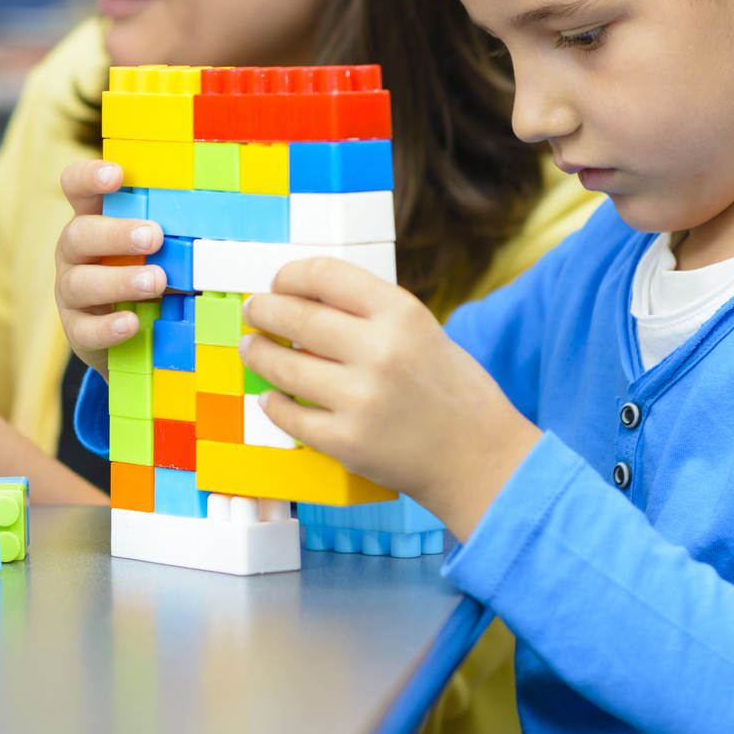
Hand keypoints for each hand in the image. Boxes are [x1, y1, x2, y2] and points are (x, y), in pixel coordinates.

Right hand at [53, 158, 167, 371]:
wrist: (128, 337)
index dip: (89, 177)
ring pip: (80, 282)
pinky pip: (84, 328)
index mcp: (93, 220)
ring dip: (120, 280)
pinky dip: (108, 327)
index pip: (76, 187)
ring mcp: (70, 290)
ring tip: (156, 281)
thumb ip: (177, 234)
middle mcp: (75, 252)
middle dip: (116, 234)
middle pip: (79, 234)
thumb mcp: (161, 250)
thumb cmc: (147, 275)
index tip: (116, 175)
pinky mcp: (76, 328)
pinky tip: (131, 324)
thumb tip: (230, 221)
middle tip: (154, 236)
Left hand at [238, 260, 541, 539]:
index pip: (325, 275)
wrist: (481, 458)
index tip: (278, 282)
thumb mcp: (423, 331)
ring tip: (252, 348)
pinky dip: (274, 404)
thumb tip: (303, 299)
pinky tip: (271, 396)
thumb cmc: (451, 392)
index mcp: (401, 314)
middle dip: (263, 311)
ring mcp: (361, 399)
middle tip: (253, 311)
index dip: (289, 275)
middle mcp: (380, 352)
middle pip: (295, 317)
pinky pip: (291, 416)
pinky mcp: (348, 442)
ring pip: (284, 368)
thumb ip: (370, 314)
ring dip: (259, 354)